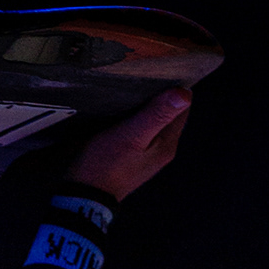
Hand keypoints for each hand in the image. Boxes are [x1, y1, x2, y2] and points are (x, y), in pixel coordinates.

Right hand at [64, 87, 192, 200]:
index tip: (159, 72)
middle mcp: (162, 151)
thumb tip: (184, 94)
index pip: (183, 108)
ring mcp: (147, 156)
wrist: (83, 196)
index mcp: (168, 144)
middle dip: (160, 95)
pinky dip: (134, 119)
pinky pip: (140, 131)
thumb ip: (157, 115)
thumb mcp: (132, 135)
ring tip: (132, 89)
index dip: (174, 88)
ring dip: (146, 107)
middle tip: (144, 76)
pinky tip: (122, 111)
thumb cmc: (106, 166)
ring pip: (154, 122)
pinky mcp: (131, 157)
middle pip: (169, 114)